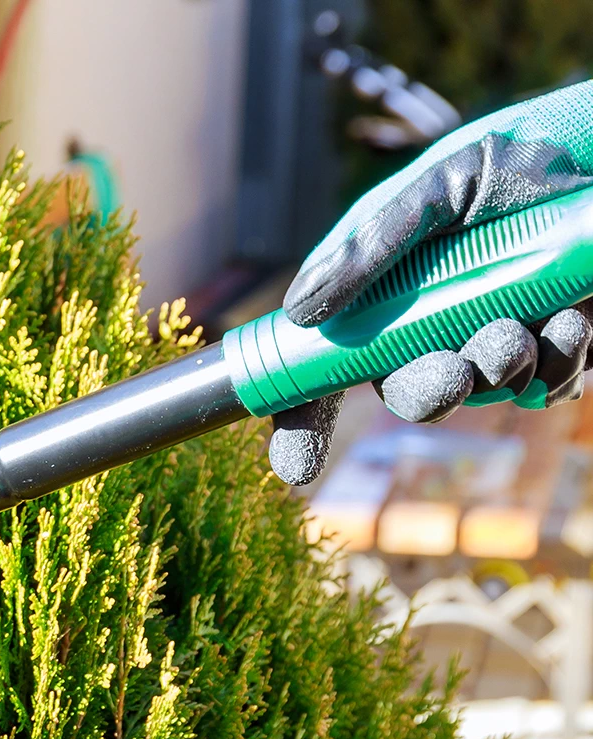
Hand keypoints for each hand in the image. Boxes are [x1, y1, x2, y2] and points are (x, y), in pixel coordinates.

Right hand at [267, 81, 592, 485]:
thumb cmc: (527, 148)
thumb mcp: (440, 182)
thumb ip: (374, 242)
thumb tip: (302, 312)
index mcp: (384, 286)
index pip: (327, 362)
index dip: (303, 419)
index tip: (297, 467)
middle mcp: (432, 319)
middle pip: (404, 389)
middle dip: (428, 391)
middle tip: (456, 372)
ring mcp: (494, 334)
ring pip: (481, 392)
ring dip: (502, 371)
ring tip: (535, 325)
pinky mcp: (554, 345)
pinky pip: (546, 385)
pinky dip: (559, 363)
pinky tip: (574, 320)